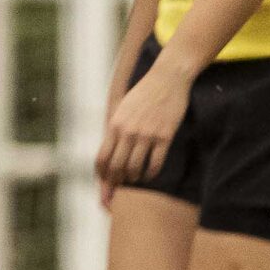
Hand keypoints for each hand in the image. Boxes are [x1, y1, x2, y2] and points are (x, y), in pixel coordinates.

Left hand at [96, 63, 190, 206]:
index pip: (102, 158)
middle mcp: (128, 132)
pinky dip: (151, 174)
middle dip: (115, 183)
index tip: (105, 185)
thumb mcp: (123, 108)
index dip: (102, 176)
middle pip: (116, 167)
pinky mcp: (164, 136)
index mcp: (115, 124)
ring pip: (134, 168)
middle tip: (119, 191)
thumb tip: (111, 149)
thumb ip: (116, 128)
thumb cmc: (144, 93)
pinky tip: (150, 174)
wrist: (167, 78)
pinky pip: (155, 163)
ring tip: (135, 179)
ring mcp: (146, 135)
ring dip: (133, 179)